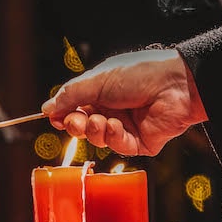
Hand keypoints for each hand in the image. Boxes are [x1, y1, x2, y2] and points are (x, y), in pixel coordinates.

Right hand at [40, 49, 206, 155]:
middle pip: (83, 126)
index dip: (64, 114)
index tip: (54, 117)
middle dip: (76, 124)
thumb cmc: (139, 74)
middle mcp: (113, 110)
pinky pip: (118, 147)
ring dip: (95, 130)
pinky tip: (117, 126)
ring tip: (102, 120)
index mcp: (102, 92)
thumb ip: (71, 95)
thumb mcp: (98, 80)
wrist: (176, 84)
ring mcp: (127, 128)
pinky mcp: (140, 143)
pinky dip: (114, 137)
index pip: (75, 108)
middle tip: (76, 120)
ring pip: (98, 139)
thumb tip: (46, 108)